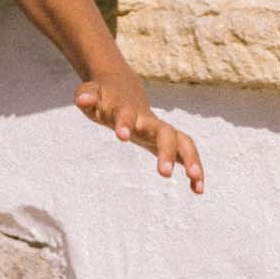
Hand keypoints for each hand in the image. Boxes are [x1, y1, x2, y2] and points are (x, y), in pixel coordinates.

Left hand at [74, 71, 204, 191]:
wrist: (122, 88)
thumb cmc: (104, 97)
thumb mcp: (91, 95)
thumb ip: (86, 96)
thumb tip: (82, 99)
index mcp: (127, 110)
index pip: (127, 114)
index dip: (124, 123)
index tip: (121, 137)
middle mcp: (149, 121)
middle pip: (165, 132)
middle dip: (166, 151)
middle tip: (164, 174)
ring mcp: (160, 130)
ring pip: (182, 142)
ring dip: (190, 159)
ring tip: (196, 179)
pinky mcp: (167, 142)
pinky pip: (185, 154)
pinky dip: (194, 169)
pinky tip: (198, 189)